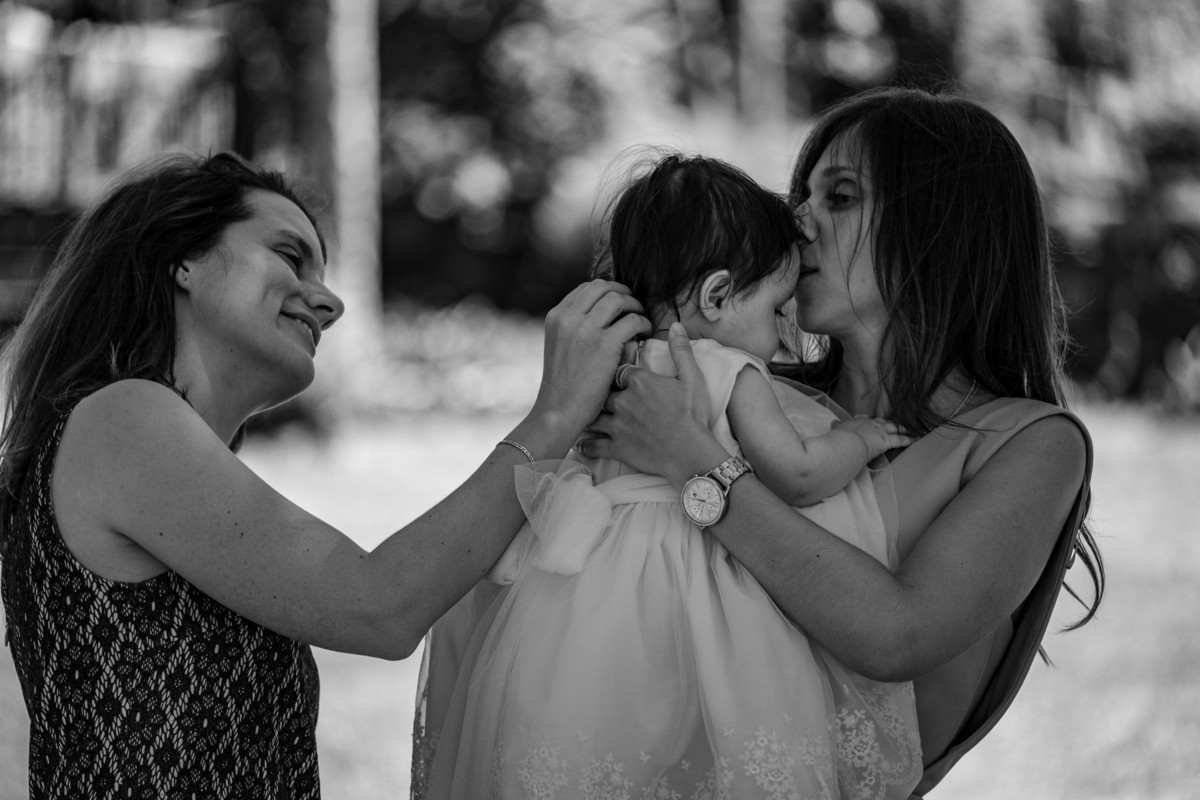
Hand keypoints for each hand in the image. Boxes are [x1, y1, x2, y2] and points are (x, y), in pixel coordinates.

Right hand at [532, 280, 649, 438]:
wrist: (558, 410)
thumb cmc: (562, 386)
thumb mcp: (558, 347)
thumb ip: (573, 328)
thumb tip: (598, 317)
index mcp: (556, 317)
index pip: (585, 288)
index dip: (606, 290)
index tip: (618, 300)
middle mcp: (568, 317)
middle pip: (602, 287)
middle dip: (622, 291)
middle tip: (634, 303)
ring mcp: (586, 329)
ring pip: (618, 299)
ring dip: (634, 304)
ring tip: (641, 316)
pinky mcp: (604, 343)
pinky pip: (632, 320)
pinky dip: (643, 322)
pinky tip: (645, 332)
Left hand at [581, 323, 725, 485]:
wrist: (691, 452)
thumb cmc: (693, 415)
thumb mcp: (692, 378)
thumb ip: (681, 351)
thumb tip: (676, 325)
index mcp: (639, 382)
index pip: (620, 370)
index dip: (618, 371)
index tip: (617, 372)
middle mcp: (622, 401)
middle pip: (603, 390)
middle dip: (600, 391)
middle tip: (596, 390)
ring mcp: (617, 425)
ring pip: (594, 415)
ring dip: (589, 414)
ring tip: (583, 412)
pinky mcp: (617, 447)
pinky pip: (594, 445)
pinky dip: (586, 444)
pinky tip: (581, 443)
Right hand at [832, 416, 912, 459]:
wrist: (848, 442)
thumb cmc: (840, 436)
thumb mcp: (837, 428)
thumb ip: (837, 425)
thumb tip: (833, 421)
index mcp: (860, 420)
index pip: (868, 418)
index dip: (873, 420)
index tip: (874, 419)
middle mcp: (872, 424)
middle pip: (884, 421)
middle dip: (890, 422)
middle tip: (896, 422)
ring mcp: (881, 431)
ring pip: (895, 428)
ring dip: (903, 428)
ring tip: (910, 428)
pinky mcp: (886, 441)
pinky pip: (900, 440)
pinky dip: (908, 439)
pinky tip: (914, 439)